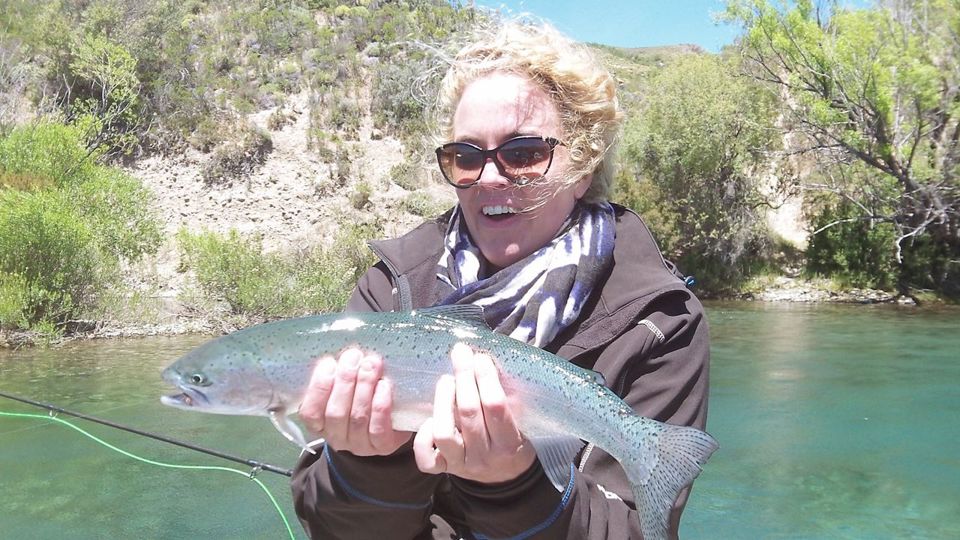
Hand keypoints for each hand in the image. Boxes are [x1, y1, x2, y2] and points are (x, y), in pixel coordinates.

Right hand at [299, 347, 411, 455]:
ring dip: (364, 387)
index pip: (310, 412)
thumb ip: (337, 375)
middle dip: (344, 381)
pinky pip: (378, 428)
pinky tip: (384, 386)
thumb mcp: (343, 388)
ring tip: (371, 364)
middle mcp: (337, 437)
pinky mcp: (383, 446)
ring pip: (357, 417)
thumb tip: (340, 354)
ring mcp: (359, 445)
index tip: (328, 363)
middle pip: (336, 412)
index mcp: (320, 425)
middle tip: (354, 356)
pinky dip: (380, 405)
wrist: (390, 423)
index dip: (318, 387)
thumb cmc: (360, 398)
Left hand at [413, 343, 536, 483]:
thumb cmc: (514, 440)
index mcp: (508, 442)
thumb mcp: (522, 422)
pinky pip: (426, 456)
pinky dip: (423, 436)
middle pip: (469, 412)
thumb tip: (488, 362)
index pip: (496, 406)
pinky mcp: (443, 469)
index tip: (481, 358)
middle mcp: (484, 456)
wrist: (505, 478)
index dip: (486, 378)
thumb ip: (509, 398)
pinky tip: (430, 418)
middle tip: (460, 354)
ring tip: (446, 381)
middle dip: (463, 377)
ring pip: (443, 432)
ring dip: (442, 400)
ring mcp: (461, 464)